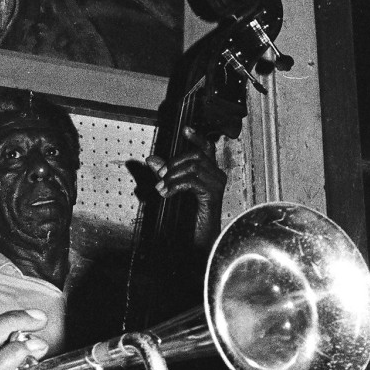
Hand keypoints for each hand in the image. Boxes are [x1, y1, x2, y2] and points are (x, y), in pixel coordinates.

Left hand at [146, 128, 226, 250]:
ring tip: (161, 188)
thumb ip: (166, 174)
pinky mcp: (212, 196)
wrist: (201, 241)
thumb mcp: (175, 191)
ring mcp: (217, 185)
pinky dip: (175, 185)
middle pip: (196, 156)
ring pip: (193, 167)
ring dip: (172, 176)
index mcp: (211, 173)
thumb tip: (151, 160)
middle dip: (174, 163)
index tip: (185, 128)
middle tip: (160, 175)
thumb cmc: (190, 218)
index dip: (197, 137)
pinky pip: (192, 182)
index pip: (207, 148)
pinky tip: (166, 193)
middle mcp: (218, 176)